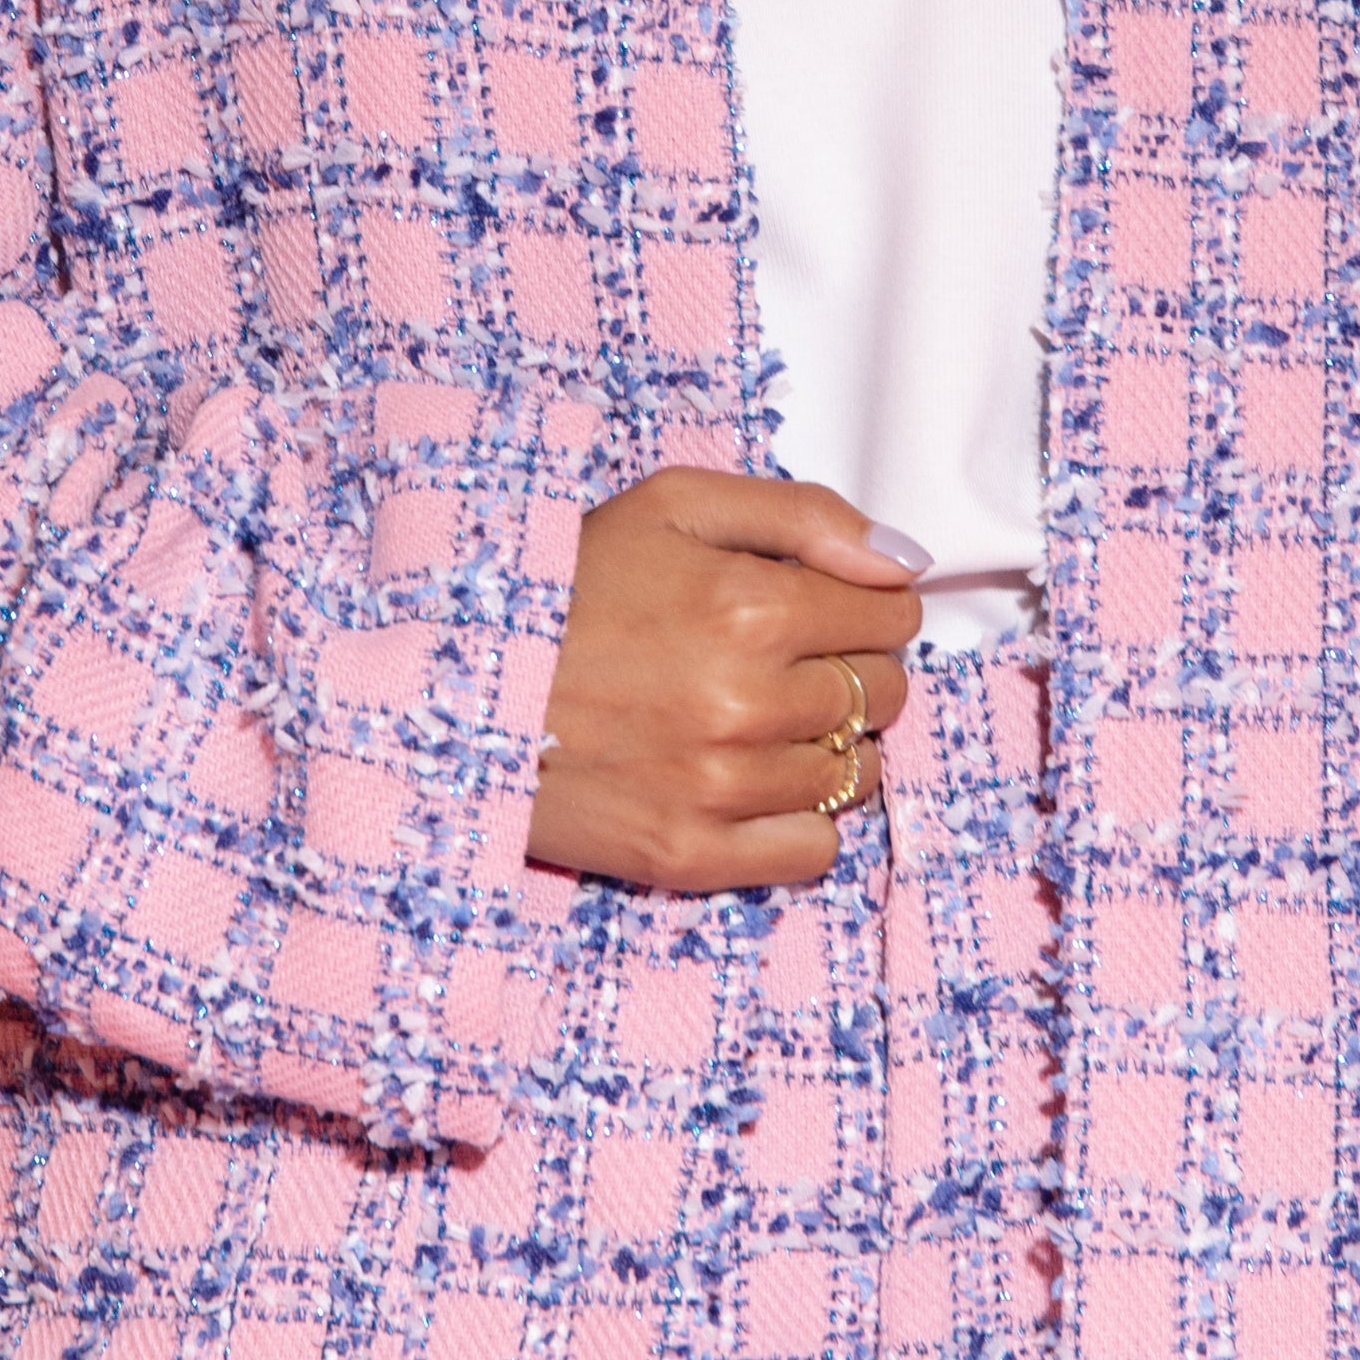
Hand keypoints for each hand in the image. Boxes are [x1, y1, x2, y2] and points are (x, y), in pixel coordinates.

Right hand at [525, 470, 922, 894]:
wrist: (451, 684)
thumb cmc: (561, 587)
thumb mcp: (671, 506)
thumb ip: (803, 515)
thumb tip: (907, 560)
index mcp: (752, 605)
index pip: (893, 616)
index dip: (864, 606)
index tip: (819, 609)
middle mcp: (748, 702)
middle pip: (882, 694)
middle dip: (846, 669)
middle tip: (777, 661)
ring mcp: (721, 787)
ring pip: (854, 772)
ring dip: (823, 744)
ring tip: (751, 718)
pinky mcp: (689, 853)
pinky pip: (812, 849)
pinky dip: (798, 819)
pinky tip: (747, 783)